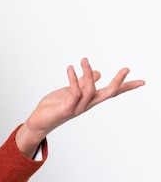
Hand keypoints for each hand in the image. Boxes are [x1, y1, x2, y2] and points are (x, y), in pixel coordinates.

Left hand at [16, 57, 144, 155]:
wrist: (40, 121)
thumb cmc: (55, 105)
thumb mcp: (71, 91)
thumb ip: (84, 83)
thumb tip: (98, 73)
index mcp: (89, 100)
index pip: (111, 92)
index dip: (126, 87)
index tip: (141, 81)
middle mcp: (86, 104)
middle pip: (108, 94)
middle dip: (118, 82)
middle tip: (126, 69)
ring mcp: (77, 108)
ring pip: (89, 90)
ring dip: (87, 73)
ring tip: (84, 60)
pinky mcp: (66, 109)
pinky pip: (73, 93)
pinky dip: (73, 79)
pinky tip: (70, 69)